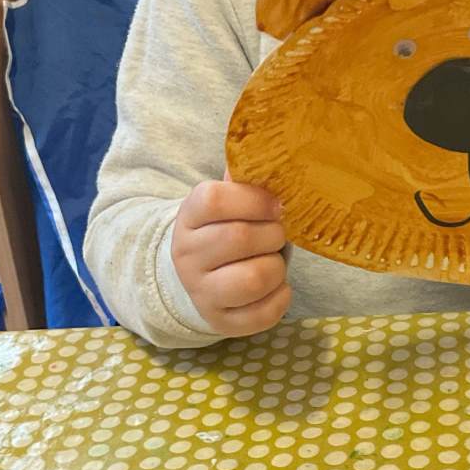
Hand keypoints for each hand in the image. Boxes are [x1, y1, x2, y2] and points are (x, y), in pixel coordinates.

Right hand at [171, 180, 290, 335]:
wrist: (196, 276)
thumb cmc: (224, 229)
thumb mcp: (226, 201)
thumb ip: (244, 179)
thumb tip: (269, 147)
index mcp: (189, 217)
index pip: (214, 199)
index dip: (254, 199)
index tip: (276, 205)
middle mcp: (187, 255)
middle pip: (240, 238)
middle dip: (273, 234)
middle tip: (277, 233)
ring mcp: (201, 292)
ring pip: (254, 278)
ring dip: (277, 266)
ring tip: (274, 260)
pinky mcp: (221, 321)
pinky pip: (263, 313)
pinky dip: (281, 297)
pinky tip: (276, 285)